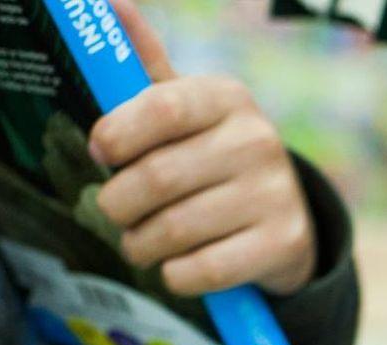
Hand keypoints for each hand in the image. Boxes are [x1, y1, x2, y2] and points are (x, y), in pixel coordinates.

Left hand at [88, 0, 317, 295]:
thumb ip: (146, 69)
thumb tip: (110, 4)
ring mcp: (274, 195)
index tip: (100, 153)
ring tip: (139, 243)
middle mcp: (257, 141)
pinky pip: (206, 269)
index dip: (118, 133)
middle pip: (159, 177)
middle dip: (118, 204)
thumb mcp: (187, 111)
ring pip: (176, 229)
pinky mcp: (283, 243)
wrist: (286, 218)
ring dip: (141, 244)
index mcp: (227, 99)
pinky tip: (174, 267)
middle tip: (114, 212)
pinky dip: (176, 275)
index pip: (161, 107)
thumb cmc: (213, 157)